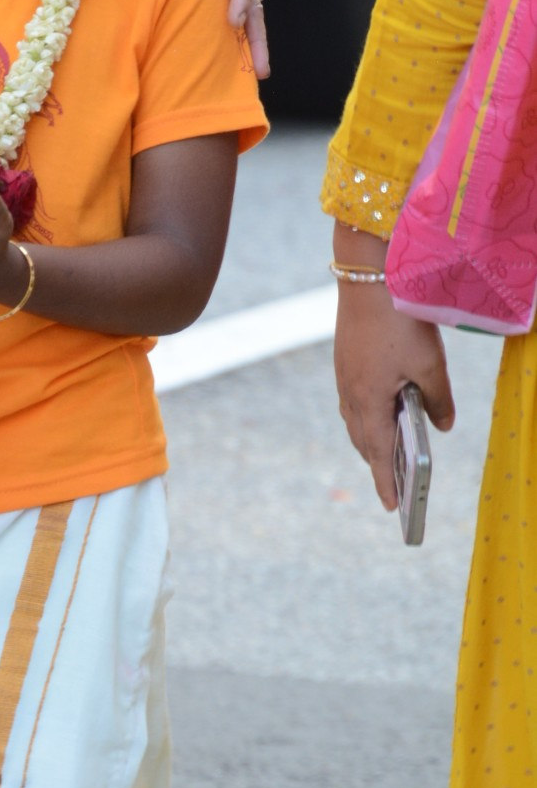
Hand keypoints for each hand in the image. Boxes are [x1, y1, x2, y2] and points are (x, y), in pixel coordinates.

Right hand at [333, 257, 454, 511]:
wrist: (368, 279)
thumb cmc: (400, 322)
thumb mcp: (431, 365)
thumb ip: (439, 401)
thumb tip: (442, 427)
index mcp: (370, 401)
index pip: (379, 454)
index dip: (387, 483)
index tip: (393, 508)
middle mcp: (351, 394)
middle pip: (364, 441)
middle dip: (378, 466)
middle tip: (396, 487)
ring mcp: (344, 377)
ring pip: (356, 422)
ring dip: (372, 442)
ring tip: (389, 455)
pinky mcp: (345, 362)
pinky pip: (353, 403)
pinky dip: (366, 419)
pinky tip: (380, 413)